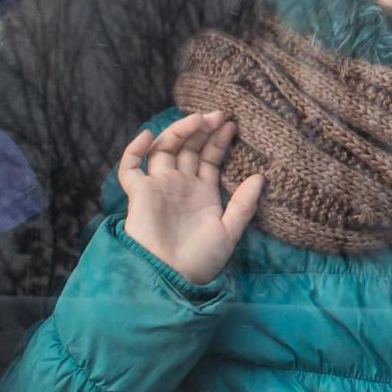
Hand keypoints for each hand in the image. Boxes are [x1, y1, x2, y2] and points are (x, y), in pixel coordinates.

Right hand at [117, 111, 262, 285]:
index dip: (219, 141)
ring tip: (198, 120)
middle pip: (188, 147)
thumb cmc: (201, 260)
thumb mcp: (229, 231)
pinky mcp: (139, 193)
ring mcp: (158, 186)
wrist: (170, 277)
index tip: (232, 125)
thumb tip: (260, 177)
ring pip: (164, 149)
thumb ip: (244, 204)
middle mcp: (179, 185)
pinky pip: (130, 167)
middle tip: (218, 115)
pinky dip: (134, 149)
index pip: (209, 158)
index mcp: (202, 192)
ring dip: (178, 131)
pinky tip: (148, 135)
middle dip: (201, 129)